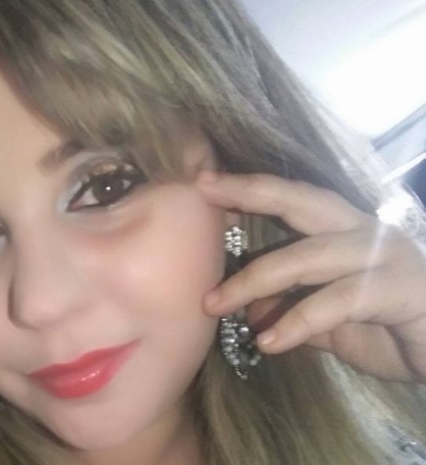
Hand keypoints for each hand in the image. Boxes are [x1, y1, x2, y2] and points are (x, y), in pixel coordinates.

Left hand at [198, 171, 425, 382]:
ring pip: (307, 257)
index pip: (292, 198)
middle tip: (204, 187)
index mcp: (344, 230)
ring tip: (214, 304)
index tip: (205, 180)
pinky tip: (269, 342)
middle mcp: (362, 230)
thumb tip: (247, 309)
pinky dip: (298, 322)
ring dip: (254, 281)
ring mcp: (383, 254)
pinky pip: (335, 302)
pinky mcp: (397, 288)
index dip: (251, 187)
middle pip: (301, 200)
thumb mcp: (327, 320)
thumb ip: (291, 309)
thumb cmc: (391, 329)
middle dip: (251, 191)